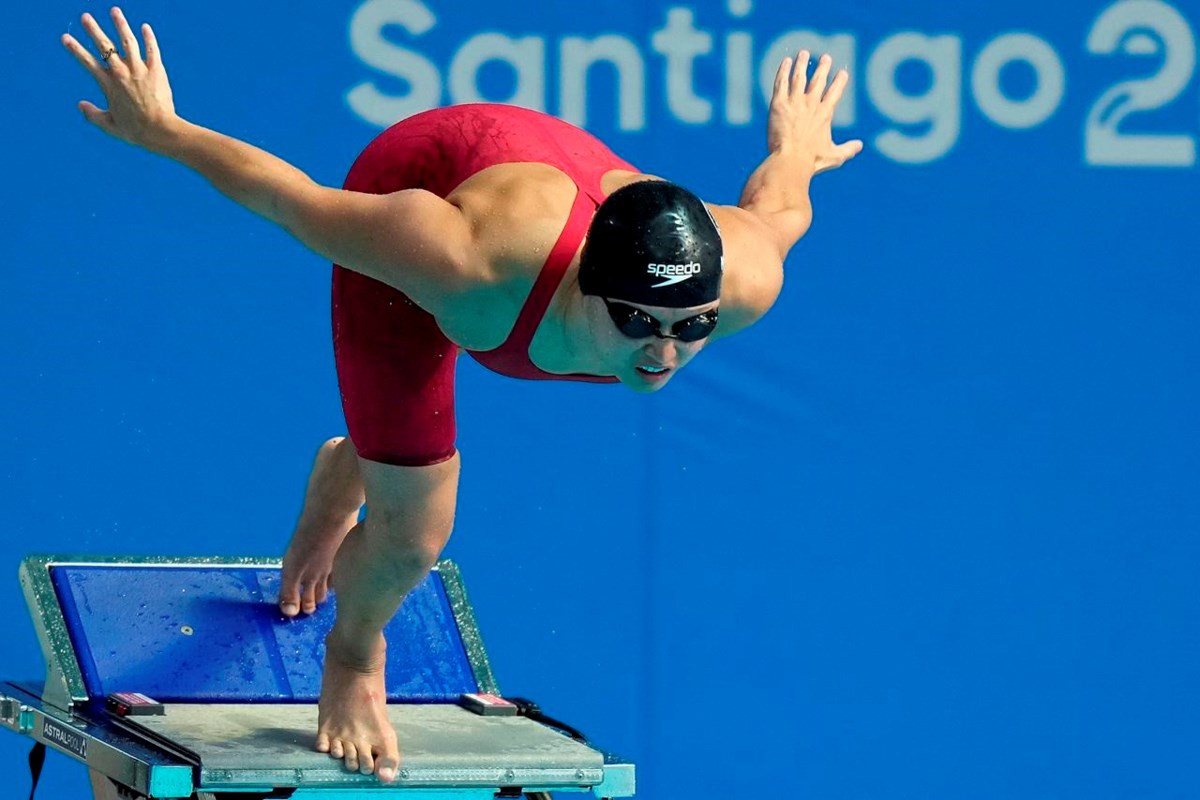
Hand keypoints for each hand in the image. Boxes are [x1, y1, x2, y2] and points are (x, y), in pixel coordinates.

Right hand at [62, 7, 179, 150]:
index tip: (65, 37)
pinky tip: (145, 27)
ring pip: (128, 41)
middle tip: (86, 16)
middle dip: (93, 29)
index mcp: (108, 84)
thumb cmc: (135, 131)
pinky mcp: (157, 70)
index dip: (75, 49)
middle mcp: (121, 72)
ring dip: (120, 24)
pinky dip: (149, 37)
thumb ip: (92, 114)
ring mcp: (139, 69)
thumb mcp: (109, 126)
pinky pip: (152, 49)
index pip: (87, 61)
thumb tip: (80, 105)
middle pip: (104, 45)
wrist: (160, 130)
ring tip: (115, 11)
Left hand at [768, 51, 862, 173]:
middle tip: (826, 57)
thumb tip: (860, 146)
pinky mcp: (778, 104)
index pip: (834, 92)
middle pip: (818, 80)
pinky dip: (783, 71)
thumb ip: (848, 149)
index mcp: (825, 113)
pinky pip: (781, 83)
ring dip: (802, 64)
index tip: (843, 73)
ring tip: (804, 53)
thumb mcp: (834, 156)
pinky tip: (786, 62)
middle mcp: (811, 104)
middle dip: (823, 68)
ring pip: (799, 77)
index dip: (839, 82)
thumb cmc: (812, 161)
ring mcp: (794, 102)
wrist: (790, 160)